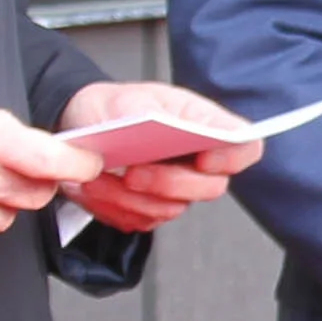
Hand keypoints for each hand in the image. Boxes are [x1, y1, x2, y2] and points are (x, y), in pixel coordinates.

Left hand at [50, 79, 252, 234]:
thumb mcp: (127, 99)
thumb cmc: (110, 108)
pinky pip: (140, 221)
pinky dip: (112, 206)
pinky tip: (95, 186)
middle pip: (211, 188)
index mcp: (202, 126)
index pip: (244, 146)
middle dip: (168, 183)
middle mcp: (196, 163)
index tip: (203, 158)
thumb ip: (154, 111)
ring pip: (170, 210)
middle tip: (132, 171)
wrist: (77, 127)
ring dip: (128, 197)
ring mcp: (175, 191)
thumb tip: (172, 125)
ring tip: (97, 175)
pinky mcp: (149, 211)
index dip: (232, 157)